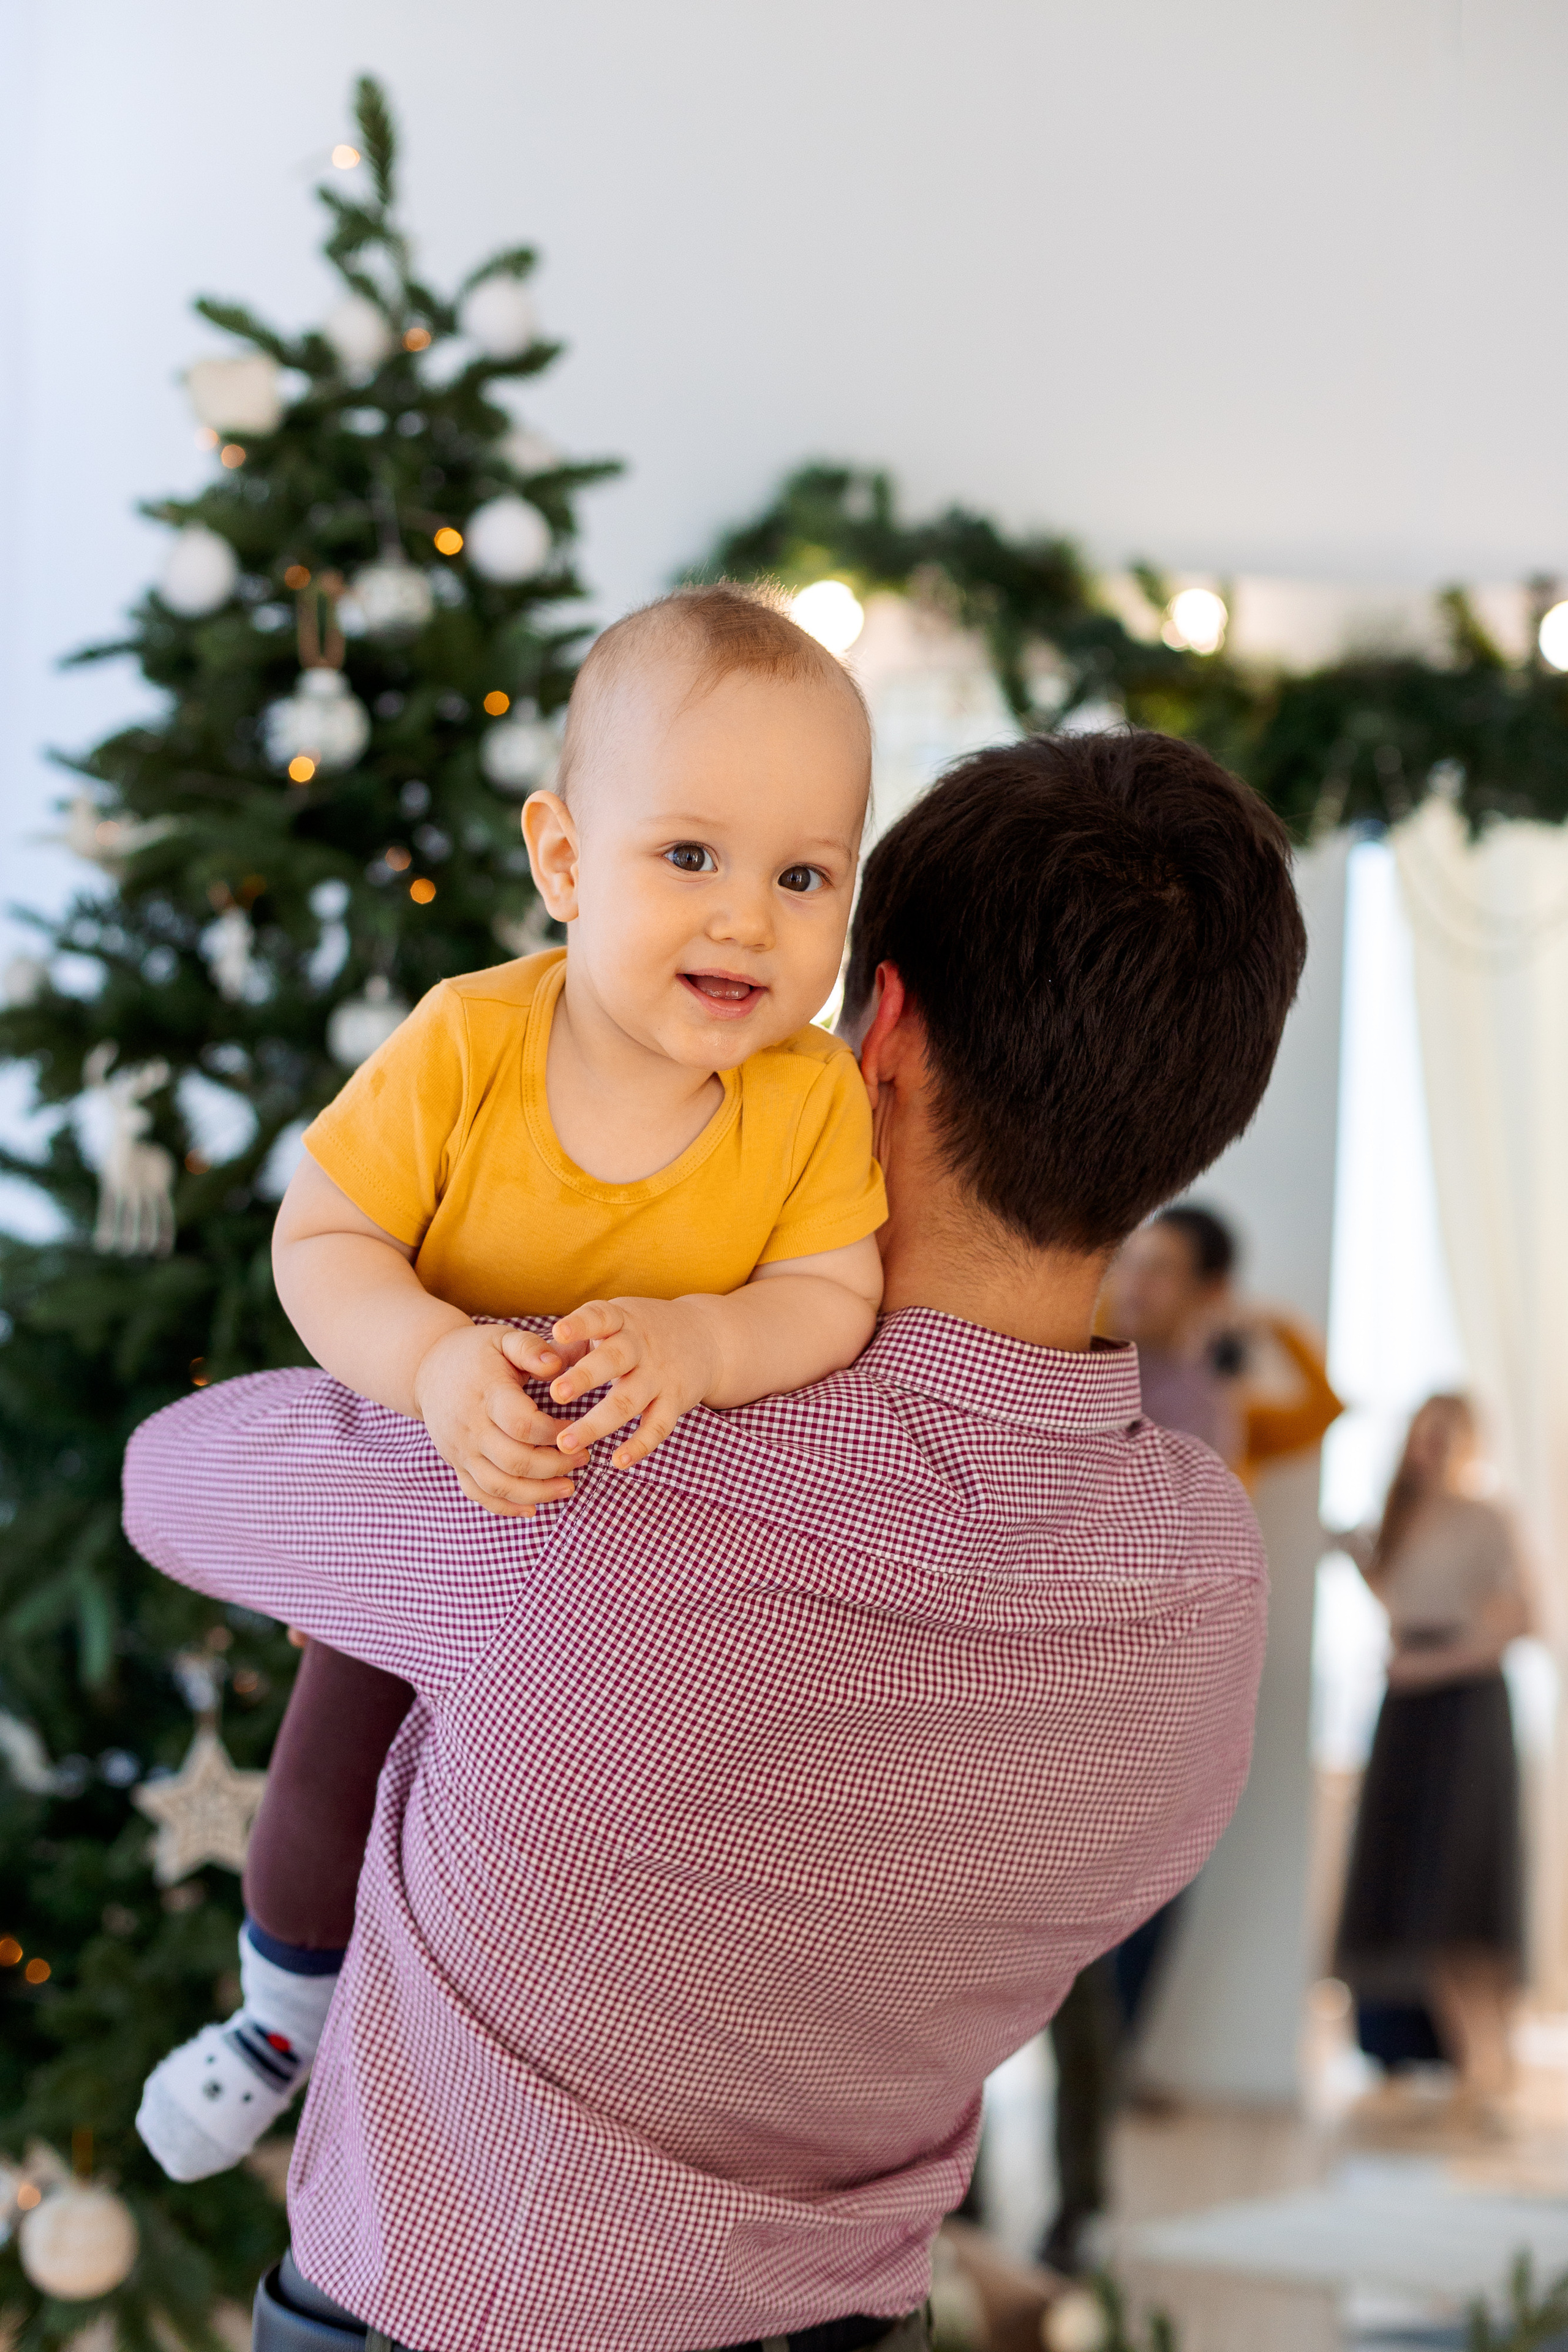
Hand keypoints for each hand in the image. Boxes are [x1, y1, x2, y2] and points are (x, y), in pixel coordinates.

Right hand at [410, 1324, 578, 1516]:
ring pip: (498, 1485)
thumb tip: (556, 1367)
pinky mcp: (456, 1463)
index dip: (555, 1433)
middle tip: (583, 1458)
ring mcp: (460, 1449)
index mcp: (486, 1394)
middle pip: (515, 1461)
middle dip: (555, 1466)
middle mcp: (470, 1426)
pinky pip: (478, 1494)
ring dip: (537, 1493)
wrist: (427, 1367)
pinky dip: (506, 1508)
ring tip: (569, 1487)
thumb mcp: (503, 1338)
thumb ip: (531, 1348)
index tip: (578, 1428)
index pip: (523, 1425)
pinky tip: (533, 1508)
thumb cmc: (476, 1352)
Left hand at [538, 1296, 721, 1468]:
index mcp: (621, 1321)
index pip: (600, 1317)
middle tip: (556, 1394)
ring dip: (598, 1423)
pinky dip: (639, 1445)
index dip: (581, 1325)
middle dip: (586, 1377)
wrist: (707, 1337)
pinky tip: (617, 1461)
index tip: (558, 1331)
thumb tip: (531, 1363)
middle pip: (615, 1360)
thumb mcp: (613, 1323)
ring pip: (629, 1400)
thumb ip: (574, 1343)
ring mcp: (660, 1375)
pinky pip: (658, 1426)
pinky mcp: (675, 1401)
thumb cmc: (640, 1332)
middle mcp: (641, 1346)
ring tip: (566, 1442)